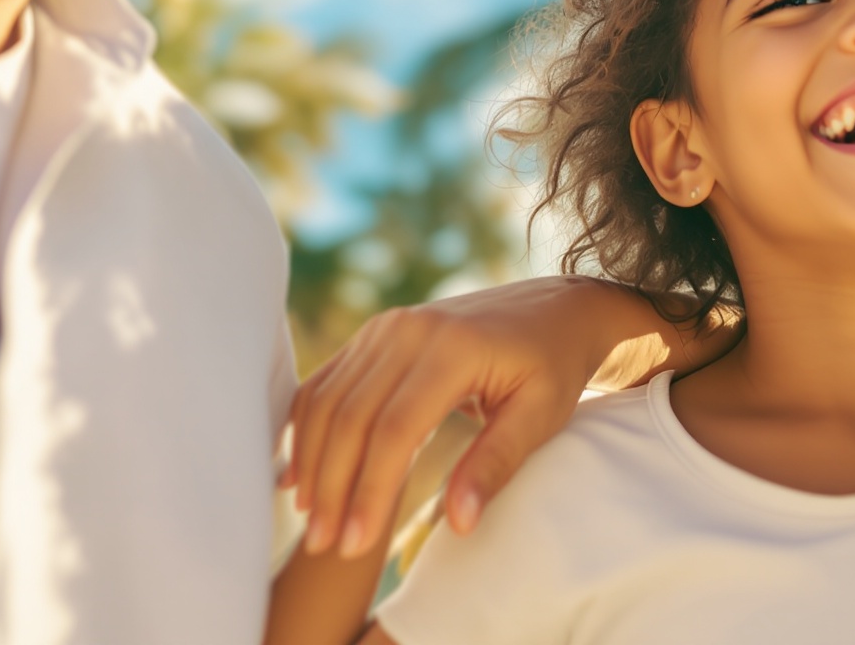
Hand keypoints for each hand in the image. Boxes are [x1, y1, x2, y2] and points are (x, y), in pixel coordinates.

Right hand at [284, 277, 685, 557]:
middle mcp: (409, 329)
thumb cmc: (553, 366)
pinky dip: (308, 429)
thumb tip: (459, 523)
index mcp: (453, 348)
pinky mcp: (375, 333)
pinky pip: (328, 382)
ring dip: (312, 463)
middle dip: (332, 488)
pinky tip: (300, 474)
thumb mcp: (541, 416)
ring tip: (310, 521)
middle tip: (323, 546)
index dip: (369, 491)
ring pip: (328, 400)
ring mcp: (386, 326)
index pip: (395, 430)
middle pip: (351, 417)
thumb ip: (496, 464)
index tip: (354, 545)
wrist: (554, 309)